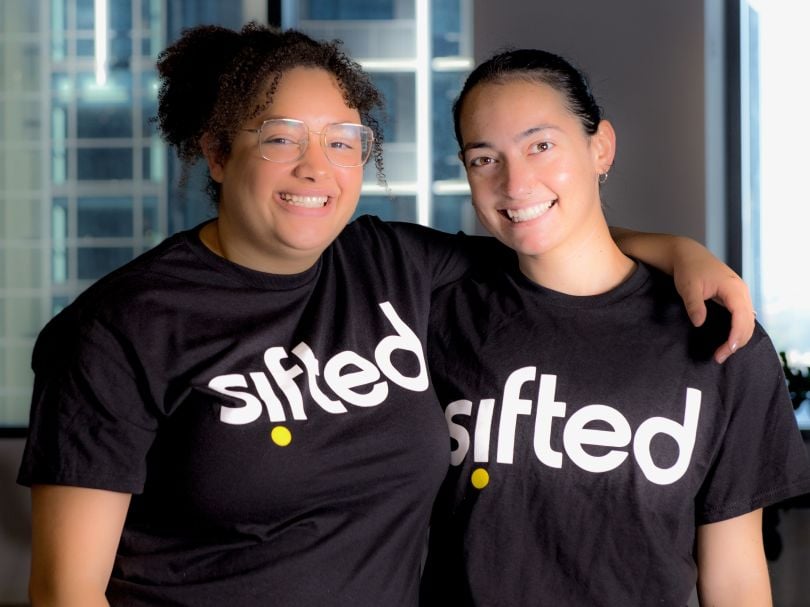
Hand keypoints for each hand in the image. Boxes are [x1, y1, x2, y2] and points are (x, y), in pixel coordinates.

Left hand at [673, 249, 754, 363]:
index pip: (741, 317)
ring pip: (748, 321)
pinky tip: (729, 340)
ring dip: (738, 338)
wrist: (688, 254)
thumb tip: (699, 323)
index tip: (726, 350)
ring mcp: (740, 294)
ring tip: (723, 352)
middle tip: (719, 357)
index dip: (736, 336)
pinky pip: (743, 317)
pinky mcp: (735, 297)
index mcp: (733, 288)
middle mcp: (741, 292)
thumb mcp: (688, 287)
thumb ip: (694, 305)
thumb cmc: (688, 269)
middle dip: (737, 342)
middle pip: (748, 323)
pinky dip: (738, 330)